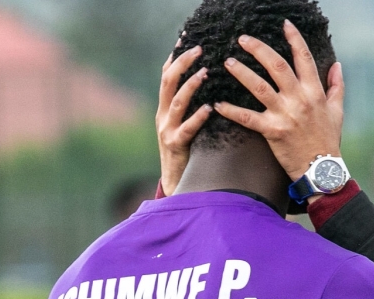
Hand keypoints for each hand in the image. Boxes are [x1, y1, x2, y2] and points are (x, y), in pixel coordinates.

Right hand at [157, 40, 212, 195]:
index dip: (176, 56)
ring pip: (177, 101)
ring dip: (191, 85)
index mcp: (165, 108)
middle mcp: (163, 115)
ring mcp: (167, 130)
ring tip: (205, 72)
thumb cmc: (186, 153)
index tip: (187, 38)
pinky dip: (198, 117)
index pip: (167, 75)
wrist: (175, 185)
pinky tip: (210, 108)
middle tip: (199, 48)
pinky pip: (186, 128)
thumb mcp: (184, 125)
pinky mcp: (175, 145)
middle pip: (168, 81)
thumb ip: (191, 107)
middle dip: (182, 62)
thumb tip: (209, 85)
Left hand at [215, 20, 344, 184]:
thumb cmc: (328, 140)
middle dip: (258, 49)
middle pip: (277, 66)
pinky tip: (217, 103)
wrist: (321, 170)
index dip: (294, 39)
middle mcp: (299, 100)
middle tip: (242, 39)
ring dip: (242, 72)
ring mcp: (285, 115)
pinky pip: (247, 118)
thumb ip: (336, 86)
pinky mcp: (272, 131)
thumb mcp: (337, 111)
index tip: (284, 25)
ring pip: (259, 87)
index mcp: (314, 92)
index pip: (304, 59)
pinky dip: (231, 111)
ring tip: (227, 62)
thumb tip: (336, 65)